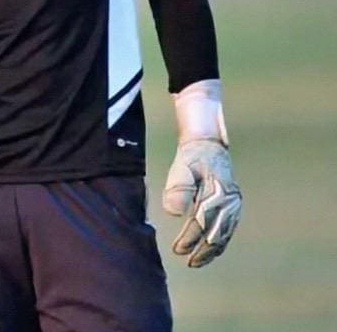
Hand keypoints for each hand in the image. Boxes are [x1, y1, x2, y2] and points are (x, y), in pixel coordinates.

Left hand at [162, 139, 240, 266]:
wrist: (208, 145)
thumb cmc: (192, 157)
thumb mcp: (182, 167)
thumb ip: (178, 189)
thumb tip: (174, 213)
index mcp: (217, 192)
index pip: (202, 221)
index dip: (190, 238)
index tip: (178, 249)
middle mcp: (229, 201)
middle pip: (216, 231)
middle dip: (202, 250)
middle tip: (188, 262)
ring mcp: (233, 204)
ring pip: (224, 233)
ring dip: (212, 250)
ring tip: (197, 262)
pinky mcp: (232, 206)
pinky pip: (228, 229)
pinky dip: (220, 242)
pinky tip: (211, 251)